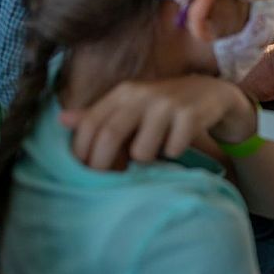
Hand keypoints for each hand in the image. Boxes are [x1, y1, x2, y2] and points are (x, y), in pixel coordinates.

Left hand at [59, 76, 256, 169]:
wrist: (213, 93)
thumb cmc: (165, 106)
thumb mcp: (132, 107)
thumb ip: (99, 116)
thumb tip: (60, 120)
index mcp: (124, 93)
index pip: (90, 124)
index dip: (83, 152)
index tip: (85, 171)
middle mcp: (142, 94)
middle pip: (109, 135)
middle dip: (104, 165)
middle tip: (108, 180)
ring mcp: (167, 104)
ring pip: (141, 151)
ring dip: (146, 160)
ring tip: (155, 151)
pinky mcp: (190, 116)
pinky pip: (171, 151)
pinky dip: (173, 154)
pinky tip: (178, 144)